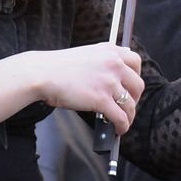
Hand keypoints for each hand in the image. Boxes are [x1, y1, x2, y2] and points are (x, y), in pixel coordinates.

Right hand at [0, 43, 143, 134]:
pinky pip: (120, 116)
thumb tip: (113, 77)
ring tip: (123, 122)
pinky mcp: (101, 99)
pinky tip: (118, 129)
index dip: (136, 77)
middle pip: (138, 85)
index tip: (131, 86)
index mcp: (110, 51)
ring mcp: (109, 82)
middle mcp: (114, 64)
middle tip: (128, 106)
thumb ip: (103, 61)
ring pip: (130, 103)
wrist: (43, 73)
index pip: (136, 62)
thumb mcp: (87, 54)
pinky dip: (122, 126)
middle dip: (135, 99)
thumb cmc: (59, 67)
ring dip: (129, 116)